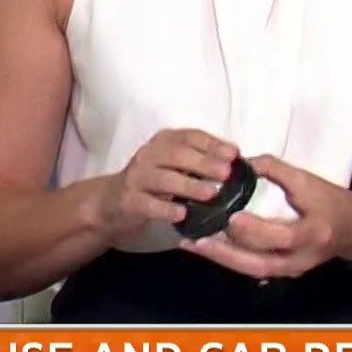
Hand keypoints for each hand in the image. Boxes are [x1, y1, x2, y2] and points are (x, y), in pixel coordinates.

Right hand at [89, 129, 236, 245]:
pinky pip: (148, 204)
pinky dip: (165, 209)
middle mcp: (149, 154)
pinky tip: (182, 215)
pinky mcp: (128, 201)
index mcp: (164, 141)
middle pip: (177, 154)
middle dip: (204, 163)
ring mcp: (136, 177)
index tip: (234, 154)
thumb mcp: (175, 165)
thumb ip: (201, 161)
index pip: (190, 137)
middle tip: (226, 173)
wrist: (113, 202)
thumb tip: (238, 163)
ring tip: (211, 194)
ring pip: (164, 179)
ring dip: (189, 186)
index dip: (213, 144)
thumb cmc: (155, 181)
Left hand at [181, 154, 351, 279]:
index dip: (255, 230)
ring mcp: (291, 270)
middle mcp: (300, 259)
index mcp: (312, 233)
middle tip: (197, 240)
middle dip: (226, 253)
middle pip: (259, 263)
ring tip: (194, 245)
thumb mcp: (310, 181)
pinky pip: (254, 268)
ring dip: (222, 259)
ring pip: (252, 270)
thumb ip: (278, 171)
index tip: (231, 217)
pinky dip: (231, 259)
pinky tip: (211, 248)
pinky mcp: (284, 272)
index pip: (281, 236)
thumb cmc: (332, 201)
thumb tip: (243, 162)